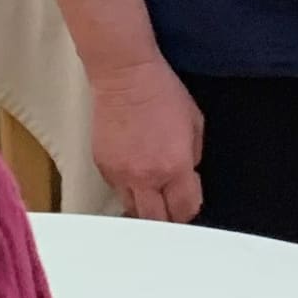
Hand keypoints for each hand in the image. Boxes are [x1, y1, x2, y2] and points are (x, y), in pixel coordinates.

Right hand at [88, 57, 203, 222]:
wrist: (125, 76)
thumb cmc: (162, 92)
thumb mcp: (195, 122)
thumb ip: (194, 155)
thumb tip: (188, 173)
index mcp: (174, 167)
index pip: (184, 210)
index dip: (190, 208)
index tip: (190, 199)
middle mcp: (146, 177)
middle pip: (157, 221)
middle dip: (167, 218)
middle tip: (172, 207)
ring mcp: (121, 175)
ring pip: (133, 210)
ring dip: (145, 207)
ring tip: (152, 195)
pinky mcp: (103, 167)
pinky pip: (117, 191)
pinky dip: (128, 189)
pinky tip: (135, 175)